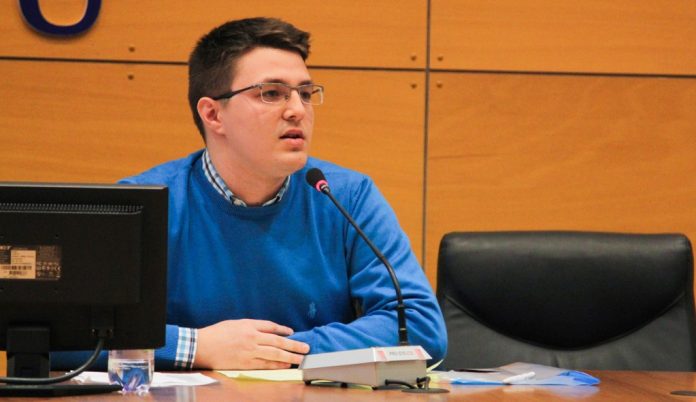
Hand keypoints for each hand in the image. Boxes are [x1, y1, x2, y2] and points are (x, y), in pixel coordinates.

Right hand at [194, 319, 309, 368]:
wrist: (201, 346)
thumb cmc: (217, 333)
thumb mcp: (236, 323)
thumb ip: (253, 326)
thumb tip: (270, 330)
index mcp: (249, 326)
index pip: (271, 328)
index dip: (283, 331)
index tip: (293, 333)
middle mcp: (252, 338)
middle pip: (278, 342)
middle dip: (294, 346)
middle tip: (306, 348)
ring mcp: (249, 352)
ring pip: (274, 354)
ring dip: (289, 357)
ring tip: (300, 359)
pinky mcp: (245, 364)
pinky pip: (265, 365)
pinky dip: (277, 365)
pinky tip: (285, 365)